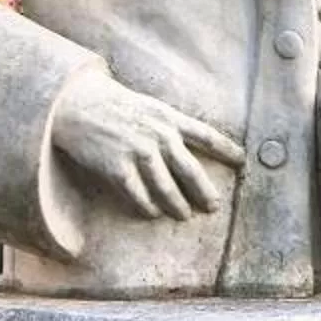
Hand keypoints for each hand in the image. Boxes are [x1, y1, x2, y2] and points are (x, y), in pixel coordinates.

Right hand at [52, 69, 243, 221]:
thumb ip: (170, 125)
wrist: (77, 105)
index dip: (227, 149)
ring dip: (177, 205)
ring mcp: (139, 152)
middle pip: (190, 170)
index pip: (207, 136)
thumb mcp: (151, 107)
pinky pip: (138, 195)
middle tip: (213, 206)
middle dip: (204, 191)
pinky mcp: (118, 168)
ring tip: (184, 215)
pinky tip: (152, 213)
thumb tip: (189, 148)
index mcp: (170, 118)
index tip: (242, 162)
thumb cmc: (116, 106)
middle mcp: (159, 136)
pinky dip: (147, 207)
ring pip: (166, 188)